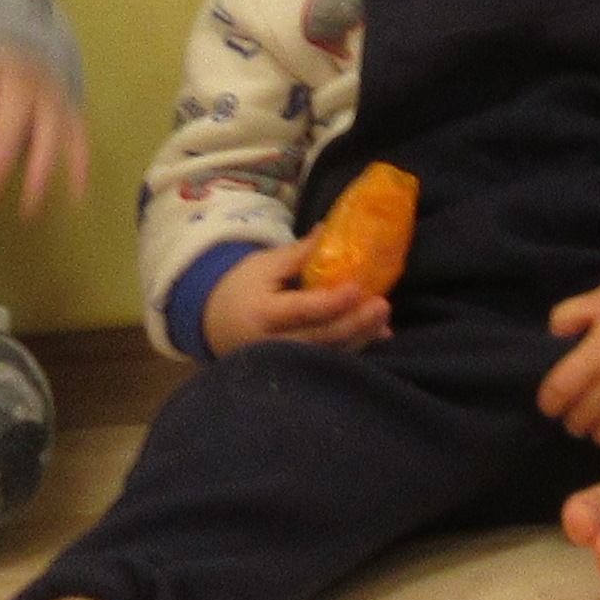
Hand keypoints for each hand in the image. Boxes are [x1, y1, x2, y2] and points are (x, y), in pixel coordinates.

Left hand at [0, 49, 83, 214]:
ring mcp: (51, 99)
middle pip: (13, 127)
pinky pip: (80, 139)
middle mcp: (23, 88)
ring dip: (40, 174)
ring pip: (51, 136)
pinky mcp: (71, 110)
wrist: (24, 36)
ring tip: (28, 210)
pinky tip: (75, 198)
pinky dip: (80, 168)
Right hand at [203, 247, 391, 355]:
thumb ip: (298, 253)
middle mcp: (272, 344)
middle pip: (318, 337)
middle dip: (353, 323)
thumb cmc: (242, 288)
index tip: (357, 287)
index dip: (330, 302)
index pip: (300, 310)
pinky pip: (327, 360)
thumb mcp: (264, 265)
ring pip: (327, 353)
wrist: (215, 324)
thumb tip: (329, 230)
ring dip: (359, 337)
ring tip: (385, 320)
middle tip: (382, 305)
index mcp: (262, 313)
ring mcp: (284, 362)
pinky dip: (353, 348)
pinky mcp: (295, 369)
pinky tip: (376, 335)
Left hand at [537, 271, 599, 450]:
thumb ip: (568, 315)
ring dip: (594, 428)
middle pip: (578, 421)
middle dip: (569, 416)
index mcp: (599, 355)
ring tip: (595, 413)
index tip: (550, 398)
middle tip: (573, 404)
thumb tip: (553, 337)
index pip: (559, 392)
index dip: (547, 400)